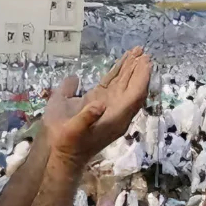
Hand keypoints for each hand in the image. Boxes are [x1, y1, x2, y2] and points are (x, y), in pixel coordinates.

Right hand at [43, 48, 152, 169]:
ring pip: (124, 85)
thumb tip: (98, 105)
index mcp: (115, 118)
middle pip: (133, 87)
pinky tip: (122, 62)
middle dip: (138, 69)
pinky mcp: (99, 103)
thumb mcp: (73, 131)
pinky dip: (118, 73)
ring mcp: (109, 107)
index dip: (140, 78)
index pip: (134, 95)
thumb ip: (85, 118)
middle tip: (142, 50)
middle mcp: (117, 111)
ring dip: (130, 68)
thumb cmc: (66, 142)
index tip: (146, 61)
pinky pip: (113, 85)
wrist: (60, 155)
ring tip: (136, 51)